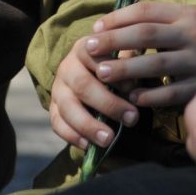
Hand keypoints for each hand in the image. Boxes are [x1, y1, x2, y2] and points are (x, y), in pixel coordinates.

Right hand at [49, 29, 136, 149]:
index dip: (114, 72)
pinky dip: (72, 136)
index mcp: (84, 49)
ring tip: (108, 139)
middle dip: (108, 104)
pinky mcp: (52, 108)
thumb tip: (143, 72)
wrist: (87, 70)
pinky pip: (57, 124)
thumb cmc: (111, 64)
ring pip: (68, 108)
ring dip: (89, 125)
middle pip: (83, 85)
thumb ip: (130, 61)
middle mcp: (67, 67)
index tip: (133, 86)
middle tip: (132, 118)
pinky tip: (88, 146)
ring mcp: (58, 89)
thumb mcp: (121, 55)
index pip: (95, 57)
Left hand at [91, 1, 195, 109]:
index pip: (145, 11)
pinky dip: (149, 96)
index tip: (94, 28)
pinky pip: (170, 93)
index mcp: (186, 14)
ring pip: (156, 64)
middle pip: (147, 35)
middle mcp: (193, 35)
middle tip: (88, 48)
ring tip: (101, 73)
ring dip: (125, 69)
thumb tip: (105, 27)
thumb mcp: (182, 20)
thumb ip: (152, 21)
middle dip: (114, 41)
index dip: (117, 19)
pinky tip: (131, 97)